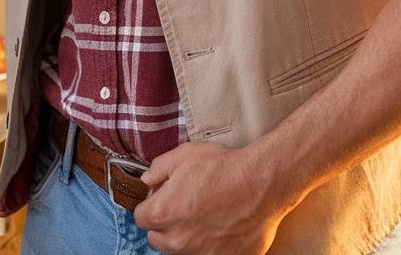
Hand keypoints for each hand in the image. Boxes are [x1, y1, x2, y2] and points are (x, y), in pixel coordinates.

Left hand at [134, 141, 285, 254]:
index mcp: (164, 213)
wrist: (260, 184)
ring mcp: (201, 253)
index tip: (160, 198)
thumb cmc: (222, 168)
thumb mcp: (183, 155)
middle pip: (157, 238)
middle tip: (180, 206)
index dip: (149, 205)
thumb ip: (158, 168)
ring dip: (183, 237)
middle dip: (163, 223)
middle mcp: (179, 240)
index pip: (140, 218)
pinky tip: (216, 227)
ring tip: (200, 216)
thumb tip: (147, 179)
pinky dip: (207, 245)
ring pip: (179, 250)